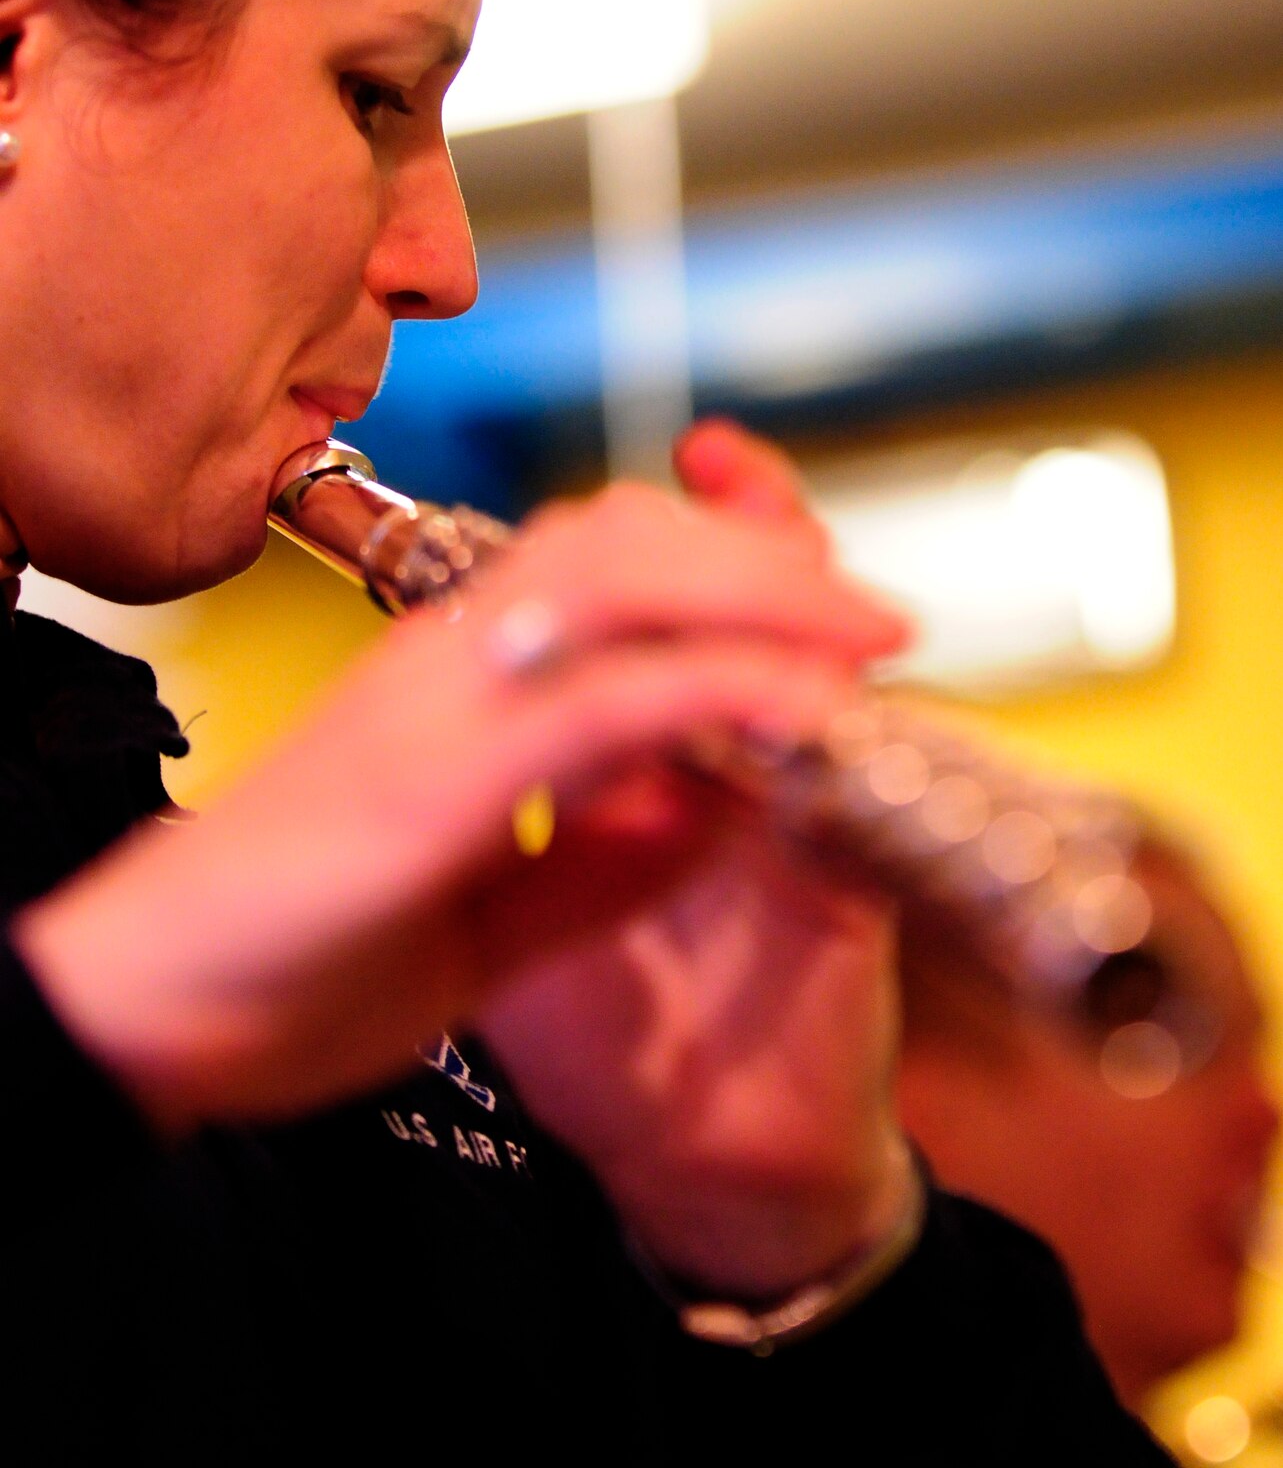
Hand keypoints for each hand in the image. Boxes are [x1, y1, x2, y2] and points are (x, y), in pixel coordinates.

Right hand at [14, 425, 906, 1164]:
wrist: (144, 1020)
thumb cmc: (291, 960)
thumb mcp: (479, 914)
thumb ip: (592, 860)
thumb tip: (703, 812)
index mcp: (450, 686)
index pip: (596, 567)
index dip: (711, 550)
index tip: (809, 568)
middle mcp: (444, 663)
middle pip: (622, 542)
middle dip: (760, 553)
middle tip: (876, 606)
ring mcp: (436, 707)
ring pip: (618, 583)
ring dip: (756, 592)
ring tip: (864, 630)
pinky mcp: (433, 781)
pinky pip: (607, 702)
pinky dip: (715, 688)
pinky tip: (801, 709)